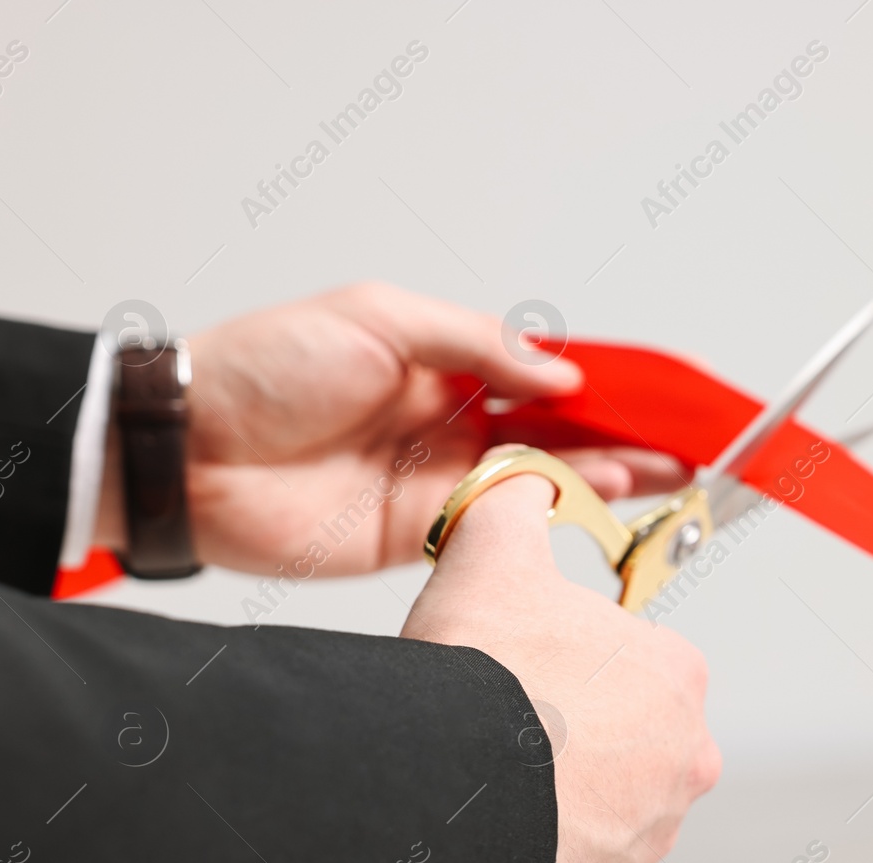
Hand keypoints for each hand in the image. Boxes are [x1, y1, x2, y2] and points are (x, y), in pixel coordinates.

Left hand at [96, 282, 687, 574]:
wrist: (189, 451)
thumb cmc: (264, 367)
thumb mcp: (378, 317)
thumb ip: (475, 345)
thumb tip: (556, 372)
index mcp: (441, 362)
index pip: (543, 371)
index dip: (603, 381)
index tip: (656, 390)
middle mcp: (447, 421)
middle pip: (556, 431)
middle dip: (623, 436)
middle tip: (683, 444)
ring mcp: (436, 479)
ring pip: (540, 480)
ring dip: (604, 477)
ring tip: (664, 474)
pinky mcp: (416, 533)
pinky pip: (497, 525)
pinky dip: (546, 518)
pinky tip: (593, 505)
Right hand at [400, 457, 720, 862]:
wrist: (449, 808)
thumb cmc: (484, 688)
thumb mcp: (492, 559)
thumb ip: (514, 509)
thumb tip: (520, 486)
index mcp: (675, 672)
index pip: (628, 650)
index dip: (564, 650)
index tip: (523, 661)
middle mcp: (685, 753)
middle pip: (621, 725)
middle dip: (569, 722)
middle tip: (505, 718)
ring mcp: (653, 827)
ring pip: (604, 793)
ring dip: (559, 784)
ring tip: (496, 771)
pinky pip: (581, 854)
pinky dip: (546, 841)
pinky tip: (498, 819)